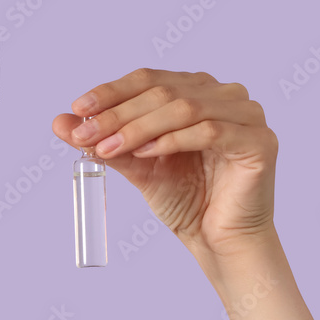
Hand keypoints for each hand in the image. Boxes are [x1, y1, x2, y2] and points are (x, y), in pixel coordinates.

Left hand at [52, 69, 278, 258]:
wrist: (217, 239)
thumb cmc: (184, 199)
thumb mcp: (135, 165)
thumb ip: (104, 141)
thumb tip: (60, 122)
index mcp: (196, 90)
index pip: (148, 80)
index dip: (111, 92)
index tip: (77, 110)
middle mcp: (224, 94)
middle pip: (162, 92)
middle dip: (118, 114)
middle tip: (84, 135)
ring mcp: (246, 114)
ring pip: (183, 108)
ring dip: (139, 127)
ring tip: (108, 148)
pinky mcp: (259, 140)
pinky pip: (209, 131)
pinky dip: (172, 140)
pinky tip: (146, 154)